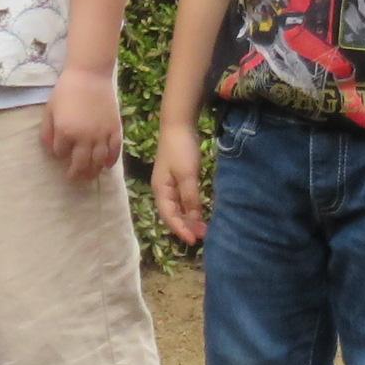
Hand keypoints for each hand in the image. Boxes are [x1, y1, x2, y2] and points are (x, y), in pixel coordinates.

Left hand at [42, 66, 122, 181]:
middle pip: (81, 163)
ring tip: (89, 176)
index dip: (59, 153)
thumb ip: (47, 131)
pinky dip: (111, 160)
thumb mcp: (49, 110)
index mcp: (66, 132)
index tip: (60, 152)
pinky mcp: (114, 129)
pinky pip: (114, 150)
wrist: (90, 75)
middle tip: (74, 178)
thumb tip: (50, 150)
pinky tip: (106, 165)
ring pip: (98, 161)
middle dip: (76, 173)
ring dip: (93, 172)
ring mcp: (101, 134)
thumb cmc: (66, 90)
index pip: (60, 153)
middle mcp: (84, 137)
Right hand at [148, 124, 208, 246]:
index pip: (169, 216)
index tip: (194, 240)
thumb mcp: (187, 175)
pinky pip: (184, 199)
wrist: (179, 124)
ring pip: (179, 208)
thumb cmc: (180, 149)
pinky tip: (200, 212)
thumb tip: (194, 218)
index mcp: (161, 190)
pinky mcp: (179, 178)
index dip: (181, 229)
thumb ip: (190, 197)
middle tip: (203, 236)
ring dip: (189, 219)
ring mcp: (171, 184)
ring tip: (203, 228)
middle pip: (173, 214)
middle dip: (186, 226)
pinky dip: (191, 208)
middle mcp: (164, 190)